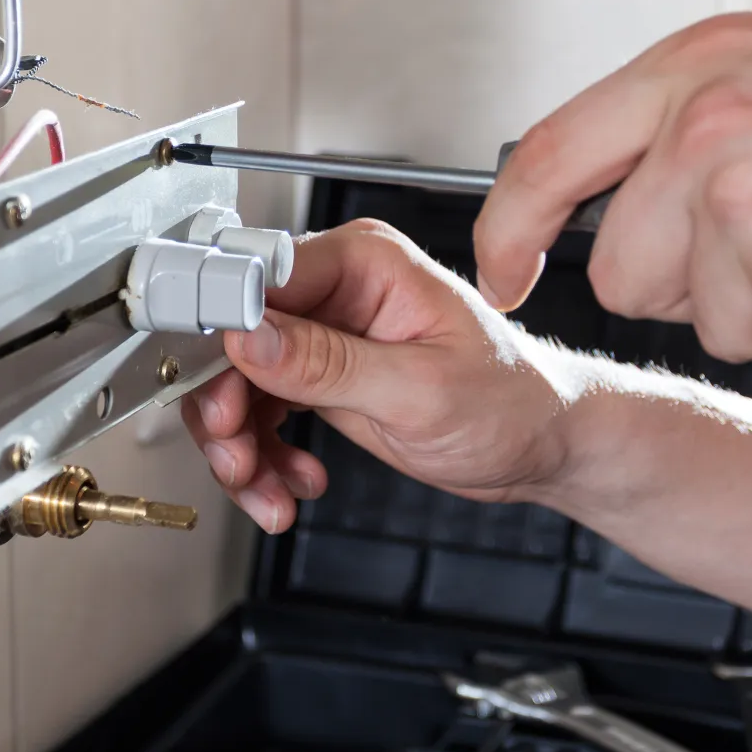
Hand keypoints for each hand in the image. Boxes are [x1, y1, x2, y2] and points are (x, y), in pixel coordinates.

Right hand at [181, 220, 571, 532]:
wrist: (540, 444)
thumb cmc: (511, 401)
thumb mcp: (418, 389)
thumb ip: (328, 363)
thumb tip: (250, 335)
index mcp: (365, 262)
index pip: (261, 279)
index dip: (224, 332)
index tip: (211, 387)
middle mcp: (336, 289)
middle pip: (235, 338)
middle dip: (228, 408)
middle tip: (237, 456)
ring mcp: (324, 335)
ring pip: (237, 385)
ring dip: (241, 446)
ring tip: (266, 489)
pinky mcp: (319, 378)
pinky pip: (259, 415)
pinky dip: (262, 459)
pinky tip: (290, 485)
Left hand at [475, 11, 751, 386]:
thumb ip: (704, 108)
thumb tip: (623, 173)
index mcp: (704, 60)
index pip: (550, 155)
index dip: (514, 230)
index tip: (506, 274)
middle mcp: (707, 127)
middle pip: (626, 273)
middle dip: (696, 286)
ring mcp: (748, 211)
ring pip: (705, 328)